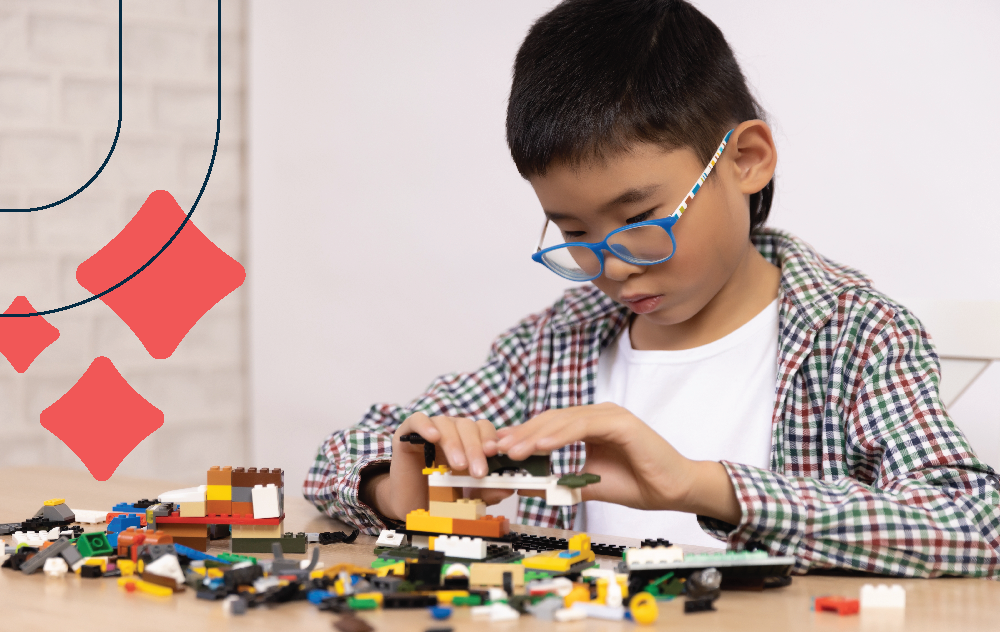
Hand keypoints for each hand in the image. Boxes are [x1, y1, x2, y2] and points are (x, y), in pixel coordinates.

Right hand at [366, 412, 511, 520]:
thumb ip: (487, 491)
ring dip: (454, 443)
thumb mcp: (468, 496)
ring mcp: (429, 431)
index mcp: (468, 441)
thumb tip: (509, 488)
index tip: (494, 454)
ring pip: (445, 423)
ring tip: (458, 465)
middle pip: (467, 425)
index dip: (490, 438)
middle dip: (474, 448)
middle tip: (478, 471)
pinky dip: (426, 426)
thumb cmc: (440, 496)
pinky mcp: (407, 434)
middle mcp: (451, 432)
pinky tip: (434, 438)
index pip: (483, 428)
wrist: (410, 504)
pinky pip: (417, 420)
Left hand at [494, 402, 740, 522]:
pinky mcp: (621, 421)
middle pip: (551, 419)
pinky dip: (561, 435)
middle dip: (521, 434)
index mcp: (590, 425)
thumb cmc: (639, 484)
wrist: (675, 490)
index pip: (549, 426)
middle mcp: (598, 414)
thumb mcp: (590, 485)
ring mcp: (610, 415)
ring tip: (513, 450)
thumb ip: (563, 482)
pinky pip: (584, 425)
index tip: (498, 450)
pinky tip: (542, 445)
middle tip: (496, 449)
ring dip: (535, 435)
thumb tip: (530, 487)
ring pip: (563, 420)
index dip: (523, 436)